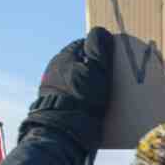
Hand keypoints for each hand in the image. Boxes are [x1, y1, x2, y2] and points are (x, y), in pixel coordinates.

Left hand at [19, 27, 113, 164]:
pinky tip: (91, 109)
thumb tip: (100, 31)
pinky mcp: (54, 105)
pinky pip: (72, 97)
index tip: (113, 62)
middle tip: (111, 80)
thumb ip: (99, 49)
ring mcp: (51, 88)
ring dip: (88, 85)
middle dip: (94, 69)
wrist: (64, 133)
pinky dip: (81, 99)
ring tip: (103, 97)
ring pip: (76, 80)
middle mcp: (54, 70)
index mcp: (63, 57)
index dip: (101, 51)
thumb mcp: (97, 71)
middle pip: (80, 63)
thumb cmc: (83, 99)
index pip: (85, 44)